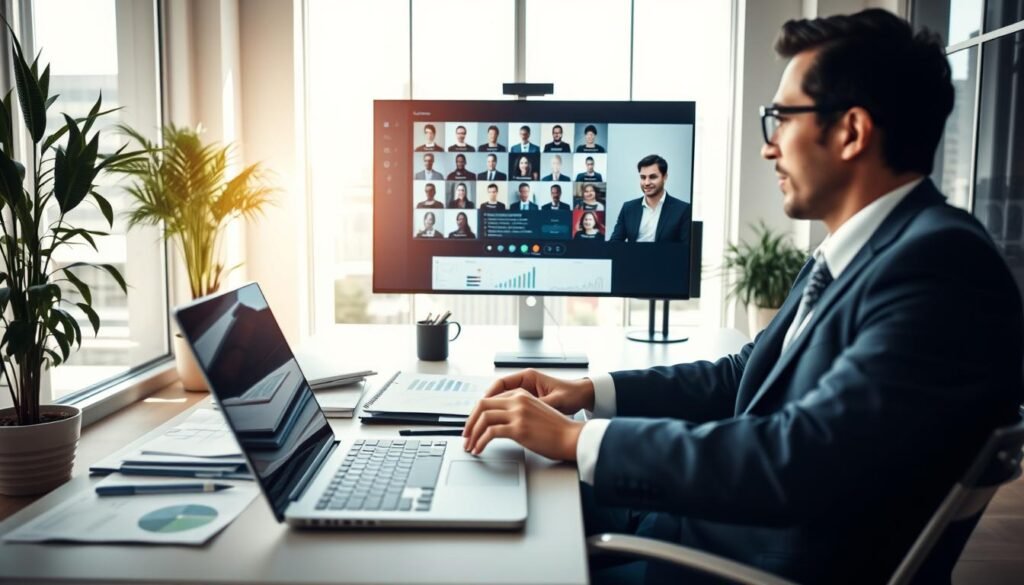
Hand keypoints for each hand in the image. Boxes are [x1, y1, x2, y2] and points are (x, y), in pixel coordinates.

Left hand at [462, 389, 584, 459]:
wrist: (571, 437)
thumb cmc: (556, 429)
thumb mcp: (535, 412)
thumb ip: (517, 412)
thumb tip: (500, 423)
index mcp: (521, 394)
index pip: (490, 399)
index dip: (477, 413)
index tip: (472, 425)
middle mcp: (518, 401)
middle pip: (482, 405)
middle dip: (470, 421)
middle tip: (465, 435)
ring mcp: (517, 414)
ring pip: (484, 418)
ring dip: (473, 433)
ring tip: (470, 445)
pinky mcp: (518, 428)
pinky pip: (490, 432)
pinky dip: (480, 442)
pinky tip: (480, 449)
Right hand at [483, 369, 595, 414]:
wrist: (582, 396)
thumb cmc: (571, 394)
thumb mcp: (556, 400)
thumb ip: (540, 404)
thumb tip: (527, 413)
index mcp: (528, 377)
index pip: (500, 384)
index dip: (489, 396)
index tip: (481, 408)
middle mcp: (524, 383)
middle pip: (496, 394)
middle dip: (484, 407)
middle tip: (477, 420)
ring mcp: (524, 393)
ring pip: (500, 403)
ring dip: (490, 413)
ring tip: (482, 425)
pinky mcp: (526, 403)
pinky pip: (508, 409)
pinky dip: (500, 417)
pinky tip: (495, 427)